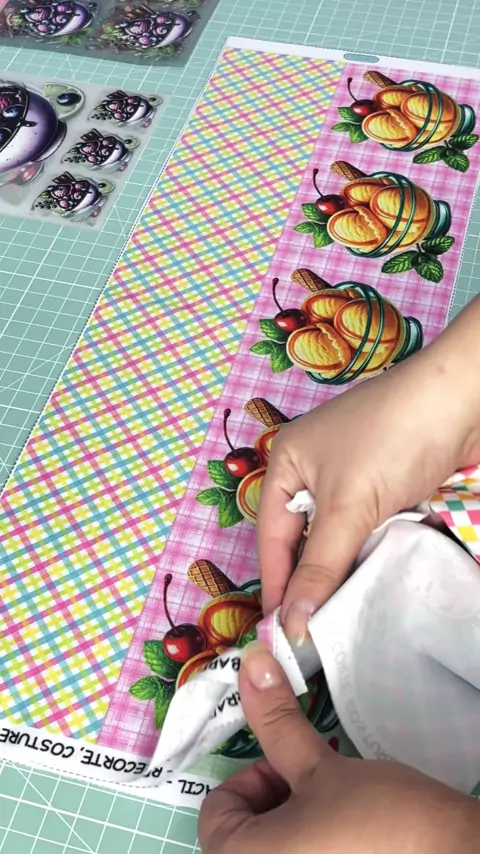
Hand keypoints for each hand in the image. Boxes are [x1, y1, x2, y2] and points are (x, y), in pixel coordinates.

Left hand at [199, 644, 479, 853]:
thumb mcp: (320, 767)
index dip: (252, 780)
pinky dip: (317, 846)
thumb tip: (251, 662)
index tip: (293, 769)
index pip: (216, 815)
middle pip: (244, 836)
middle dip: (277, 802)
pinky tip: (354, 836)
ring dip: (298, 825)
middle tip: (319, 788)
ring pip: (275, 850)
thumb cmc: (377, 817)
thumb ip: (277, 722)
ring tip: (340, 810)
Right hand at [257, 296, 479, 637]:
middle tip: (312, 639)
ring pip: (339, 543)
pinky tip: (371, 590)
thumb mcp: (349, 504)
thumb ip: (320, 566)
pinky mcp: (387, 491)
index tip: (281, 636)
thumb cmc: (393, 438)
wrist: (464, 399)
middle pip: (304, 543)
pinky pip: (368, 536)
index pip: (273, 539)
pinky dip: (369, 560)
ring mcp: (354, 482)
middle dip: (308, 586)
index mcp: (287, 465)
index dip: (277, 586)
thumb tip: (291, 624)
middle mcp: (315, 474)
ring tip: (340, 626)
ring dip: (342, 576)